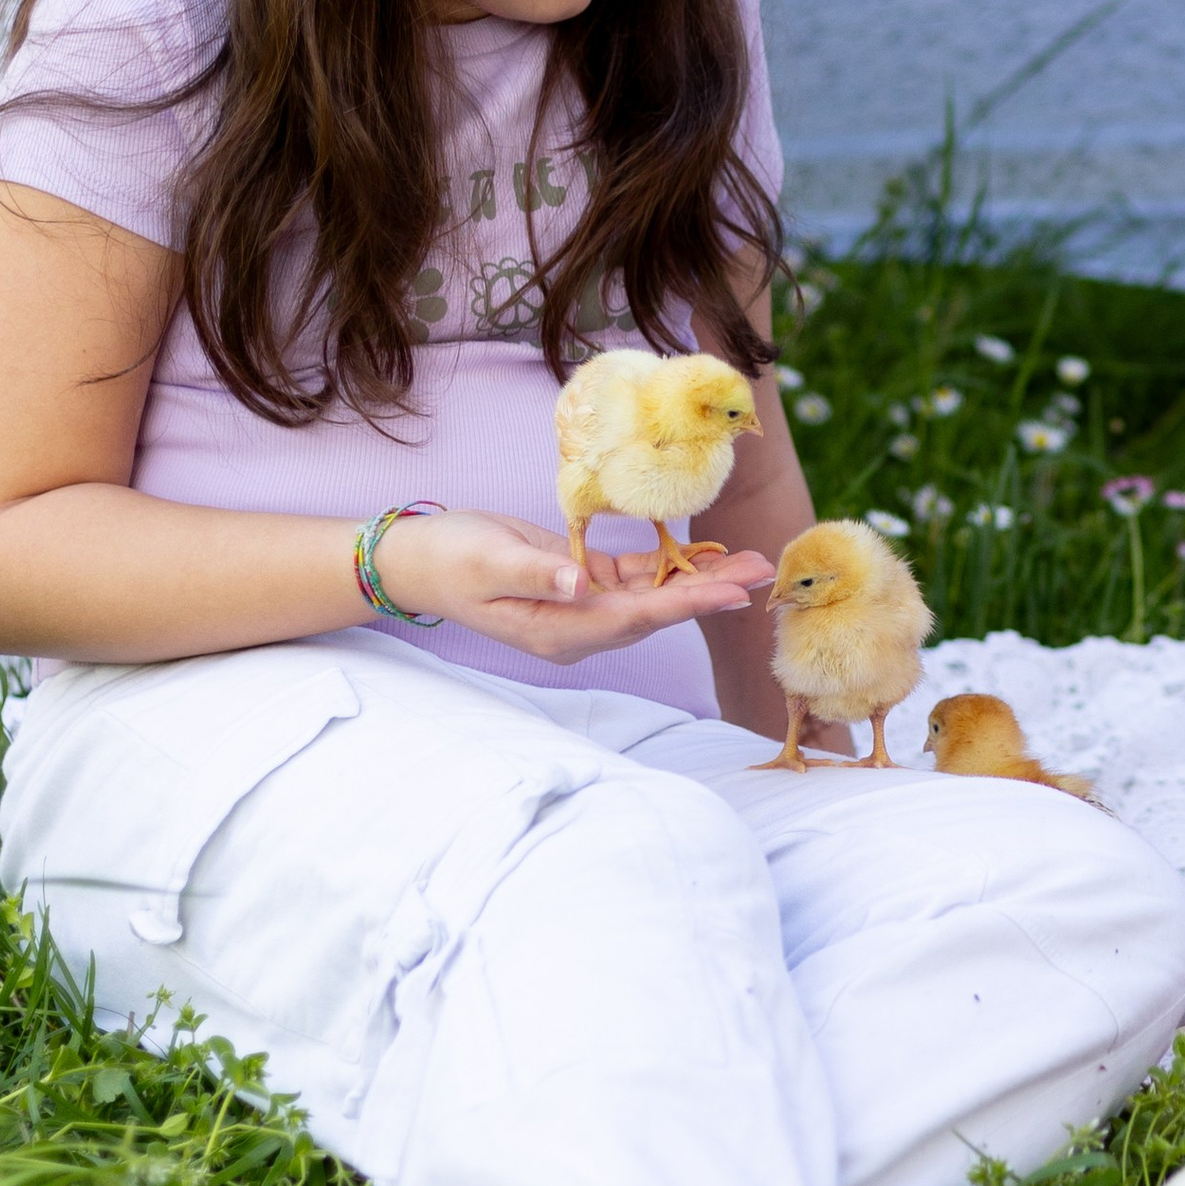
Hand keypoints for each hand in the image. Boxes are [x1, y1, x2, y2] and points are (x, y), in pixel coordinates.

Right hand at [372, 513, 770, 662]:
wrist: (421, 557)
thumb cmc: (449, 558)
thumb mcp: (487, 562)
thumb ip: (537, 575)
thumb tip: (581, 586)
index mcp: (558, 631)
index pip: (634, 618)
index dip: (684, 605)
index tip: (729, 595)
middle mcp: (578, 627)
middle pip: (657, 611)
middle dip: (710, 592)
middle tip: (763, 572)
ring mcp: (582, 607)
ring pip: (655, 594)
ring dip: (701, 578)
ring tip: (750, 562)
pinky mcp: (583, 582)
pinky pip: (637, 577)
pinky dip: (672, 565)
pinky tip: (707, 553)